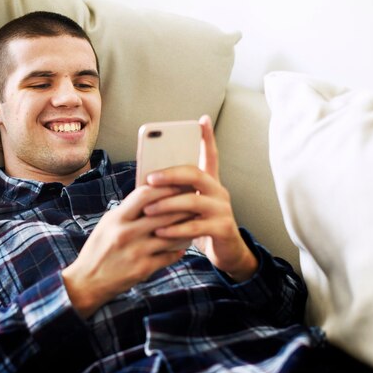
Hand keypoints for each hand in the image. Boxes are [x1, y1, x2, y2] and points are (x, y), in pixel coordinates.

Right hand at [63, 185, 192, 317]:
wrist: (87, 282)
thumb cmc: (98, 249)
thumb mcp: (107, 224)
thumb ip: (128, 211)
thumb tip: (151, 195)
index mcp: (117, 218)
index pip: (144, 195)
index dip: (164, 188)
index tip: (179, 184)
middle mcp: (126, 233)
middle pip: (163, 214)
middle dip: (182, 206)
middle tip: (195, 201)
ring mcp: (136, 252)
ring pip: (171, 235)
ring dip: (186, 228)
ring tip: (195, 221)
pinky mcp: (143, 269)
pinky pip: (169, 256)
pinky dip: (178, 249)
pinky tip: (183, 245)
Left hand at [142, 115, 257, 281]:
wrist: (225, 252)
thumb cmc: (199, 224)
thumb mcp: (188, 205)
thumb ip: (176, 191)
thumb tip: (146, 180)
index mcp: (210, 181)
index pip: (210, 154)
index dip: (207, 137)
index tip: (202, 119)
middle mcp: (219, 191)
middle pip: (196, 174)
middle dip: (171, 174)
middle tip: (150, 178)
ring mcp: (222, 209)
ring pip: (194, 200)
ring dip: (167, 204)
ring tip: (148, 210)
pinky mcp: (223, 228)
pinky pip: (196, 226)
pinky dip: (176, 229)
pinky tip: (159, 232)